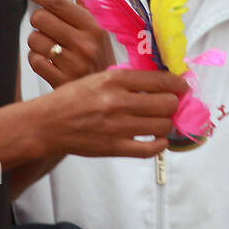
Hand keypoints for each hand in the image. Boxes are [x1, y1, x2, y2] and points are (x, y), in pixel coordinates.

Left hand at [4, 0, 115, 87]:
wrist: (108, 92)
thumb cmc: (98, 50)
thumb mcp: (97, 20)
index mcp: (93, 23)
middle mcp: (85, 41)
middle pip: (39, 18)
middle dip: (41, 23)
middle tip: (56, 32)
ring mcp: (74, 63)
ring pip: (33, 40)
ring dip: (39, 43)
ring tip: (58, 50)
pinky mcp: (62, 81)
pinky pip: (34, 61)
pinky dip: (39, 61)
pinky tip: (55, 65)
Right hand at [43, 67, 184, 157]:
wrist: (46, 124)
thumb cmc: (71, 99)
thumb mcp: (98, 79)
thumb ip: (126, 81)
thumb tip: (159, 82)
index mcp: (114, 80)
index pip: (160, 80)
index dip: (178, 84)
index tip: (182, 86)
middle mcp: (118, 102)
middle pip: (166, 103)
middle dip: (174, 103)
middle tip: (172, 104)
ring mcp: (117, 126)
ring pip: (162, 125)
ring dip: (167, 123)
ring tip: (163, 121)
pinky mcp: (114, 147)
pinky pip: (149, 149)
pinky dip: (160, 144)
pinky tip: (159, 139)